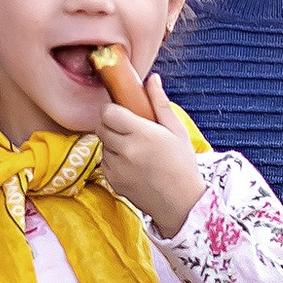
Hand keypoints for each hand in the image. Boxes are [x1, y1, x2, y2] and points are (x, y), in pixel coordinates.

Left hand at [96, 77, 204, 235]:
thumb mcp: (177, 130)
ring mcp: (117, 168)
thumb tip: (152, 79)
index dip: (112, 110)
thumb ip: (160, 103)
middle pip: (101, 127)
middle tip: (128, 130)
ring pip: (103, 145)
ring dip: (113, 143)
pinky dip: (114, 161)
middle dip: (111, 125)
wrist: (181, 203)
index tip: (122, 112)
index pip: (108, 112)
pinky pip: (105, 163)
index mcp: (142, 133)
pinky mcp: (113, 181)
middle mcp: (126, 150)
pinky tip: (132, 165)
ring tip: (134, 150)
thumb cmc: (182, 164)